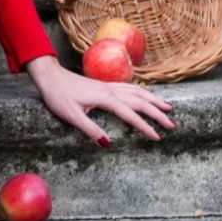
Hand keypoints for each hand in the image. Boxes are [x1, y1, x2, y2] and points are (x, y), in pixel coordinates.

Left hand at [24, 55, 175, 147]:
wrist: (49, 76)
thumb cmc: (58, 96)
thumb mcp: (71, 116)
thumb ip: (90, 129)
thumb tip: (108, 144)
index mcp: (105, 98)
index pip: (131, 115)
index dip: (145, 127)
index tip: (158, 137)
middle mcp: (111, 90)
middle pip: (140, 101)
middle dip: (157, 113)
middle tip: (172, 124)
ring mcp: (108, 86)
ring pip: (137, 91)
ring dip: (153, 100)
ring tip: (168, 107)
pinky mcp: (104, 85)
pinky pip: (129, 87)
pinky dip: (142, 91)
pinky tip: (146, 94)